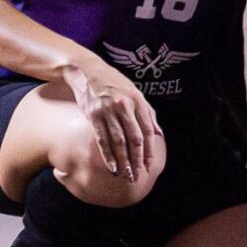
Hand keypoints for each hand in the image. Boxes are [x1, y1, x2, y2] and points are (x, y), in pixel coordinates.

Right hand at [66, 59, 161, 181]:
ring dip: (123, 160)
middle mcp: (124, 106)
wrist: (87, 71)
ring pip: (118, 141)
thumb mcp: (135, 93)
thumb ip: (148, 112)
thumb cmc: (114, 83)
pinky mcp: (93, 115)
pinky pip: (102, 139)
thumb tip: (159, 133)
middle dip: (137, 159)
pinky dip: (107, 155)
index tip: (150, 164)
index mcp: (138, 100)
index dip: (150, 149)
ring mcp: (108, 111)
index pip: (147, 130)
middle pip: (134, 138)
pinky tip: (112, 167)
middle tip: (138, 175)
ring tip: (126, 174)